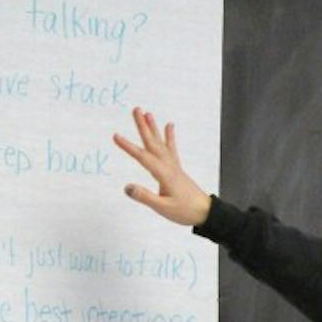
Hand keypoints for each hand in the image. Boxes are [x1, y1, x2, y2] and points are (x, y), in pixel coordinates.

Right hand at [113, 107, 211, 226]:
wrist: (205, 212)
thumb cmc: (185, 211)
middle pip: (152, 143)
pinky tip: (169, 126)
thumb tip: (127, 187)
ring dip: (154, 128)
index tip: (115, 136)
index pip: (143, 157)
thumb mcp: (163, 207)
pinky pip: (171, 149)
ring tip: (148, 114)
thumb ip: (145, 197)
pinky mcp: (176, 169)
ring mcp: (173, 166)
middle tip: (136, 109)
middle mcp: (168, 166)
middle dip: (143, 126)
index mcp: (164, 174)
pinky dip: (170, 137)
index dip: (128, 147)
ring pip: (160, 143)